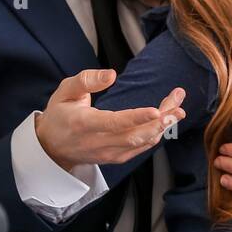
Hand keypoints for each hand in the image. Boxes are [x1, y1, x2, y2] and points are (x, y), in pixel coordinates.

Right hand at [34, 68, 185, 170]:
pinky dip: (156, 135)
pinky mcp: (116, 157)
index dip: (136, 118)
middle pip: (134, 135)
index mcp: (84, 124)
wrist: (52, 148)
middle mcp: (98, 142)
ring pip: (141, 143)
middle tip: (178, 107)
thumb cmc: (60, 114)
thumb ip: (86, 80)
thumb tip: (111, 74)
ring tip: (178, 109)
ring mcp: (109, 153)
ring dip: (163, 127)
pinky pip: (140, 148)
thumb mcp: (65, 91)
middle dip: (160, 122)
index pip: (114, 123)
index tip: (156, 111)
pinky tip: (167, 121)